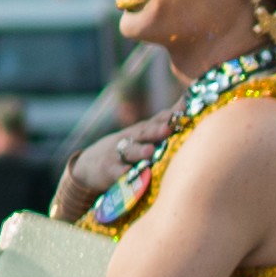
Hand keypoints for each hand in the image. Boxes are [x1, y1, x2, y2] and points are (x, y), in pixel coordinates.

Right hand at [60, 107, 180, 216]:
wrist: (89, 166)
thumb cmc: (124, 148)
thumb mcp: (139, 134)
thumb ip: (161, 122)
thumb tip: (186, 103)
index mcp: (140, 131)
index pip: (156, 120)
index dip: (169, 115)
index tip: (184, 109)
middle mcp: (130, 139)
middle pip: (143, 133)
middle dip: (156, 130)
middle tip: (168, 127)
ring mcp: (117, 154)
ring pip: (129, 151)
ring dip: (139, 151)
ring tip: (149, 151)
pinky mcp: (109, 171)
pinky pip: (116, 172)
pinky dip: (122, 173)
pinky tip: (128, 173)